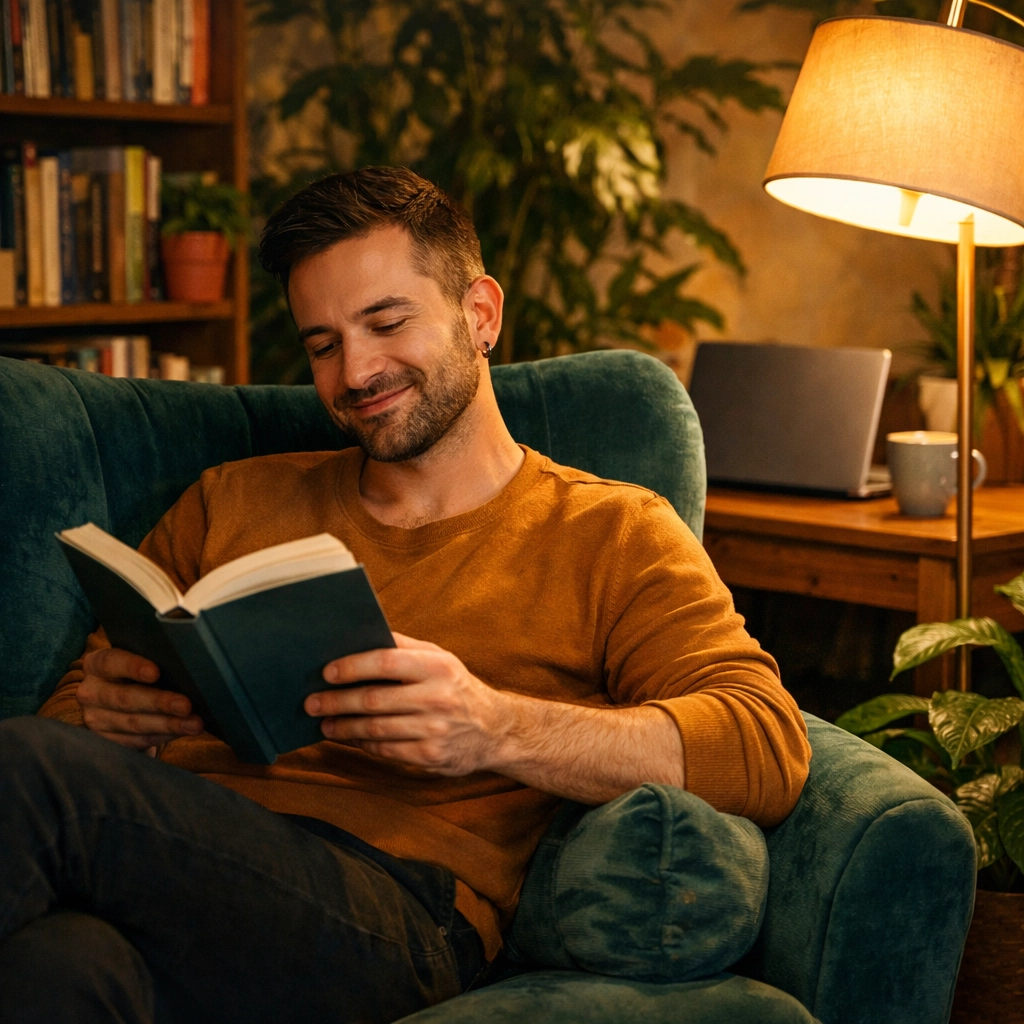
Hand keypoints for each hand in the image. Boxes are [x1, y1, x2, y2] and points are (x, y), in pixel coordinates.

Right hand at [78, 647, 203, 754]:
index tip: (155, 672)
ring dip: (167, 724)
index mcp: (97, 664)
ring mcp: (96, 719)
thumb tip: (187, 664)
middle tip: (186, 705)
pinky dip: (163, 736)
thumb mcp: (138, 660)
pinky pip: (137, 740)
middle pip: (125, 698)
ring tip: (194, 724)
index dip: (132, 666)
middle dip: (159, 702)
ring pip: (134, 723)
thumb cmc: (137, 673)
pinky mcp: (106, 741)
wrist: (120, 700)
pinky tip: (182, 731)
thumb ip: (153, 659)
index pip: (110, 662)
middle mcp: (91, 692)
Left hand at [305, 633, 506, 774]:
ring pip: (376, 729)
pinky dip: (363, 744)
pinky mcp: (431, 756)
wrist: (495, 730)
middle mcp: (438, 698)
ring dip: (343, 726)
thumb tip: (362, 635)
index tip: (327, 672)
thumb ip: (405, 647)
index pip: (387, 662)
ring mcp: (435, 730)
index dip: (353, 667)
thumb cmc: (458, 687)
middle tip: (311, 702)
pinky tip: (350, 737)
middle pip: (374, 700)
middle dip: (337, 701)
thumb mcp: (441, 659)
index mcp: (438, 667)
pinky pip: (386, 751)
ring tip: (324, 723)